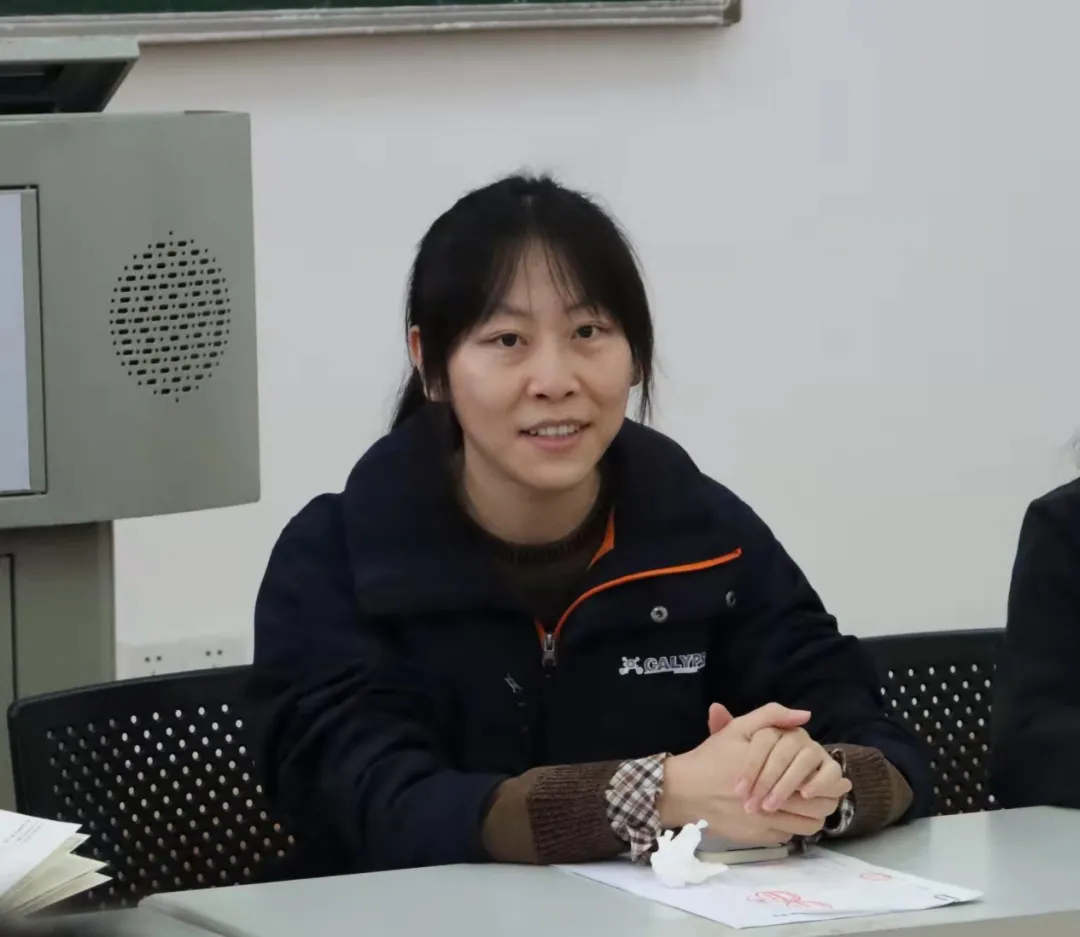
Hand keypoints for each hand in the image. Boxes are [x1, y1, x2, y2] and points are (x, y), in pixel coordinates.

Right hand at [660, 703, 829, 843]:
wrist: (683, 790)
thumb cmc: (712, 757)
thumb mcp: (738, 729)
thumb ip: (772, 716)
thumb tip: (805, 716)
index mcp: (771, 770)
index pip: (813, 781)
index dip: (828, 781)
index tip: (837, 779)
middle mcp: (771, 799)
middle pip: (816, 806)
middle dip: (826, 800)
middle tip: (830, 793)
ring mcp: (765, 822)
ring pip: (806, 826)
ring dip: (813, 816)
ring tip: (810, 805)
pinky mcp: (757, 837)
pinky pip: (788, 836)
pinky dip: (793, 827)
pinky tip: (788, 815)